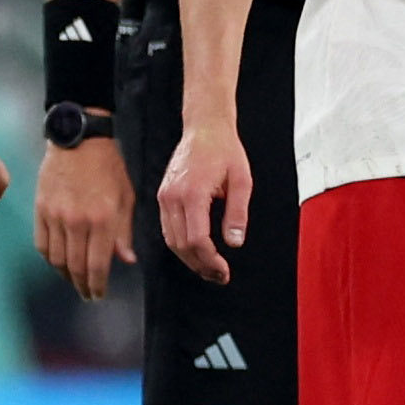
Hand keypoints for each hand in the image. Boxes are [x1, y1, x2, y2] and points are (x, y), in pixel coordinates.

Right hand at [34, 134, 137, 298]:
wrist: (78, 141)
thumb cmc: (109, 168)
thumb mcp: (127, 198)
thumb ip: (124, 232)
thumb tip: (126, 260)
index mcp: (103, 219)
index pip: (97, 265)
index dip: (97, 285)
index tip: (98, 295)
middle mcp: (77, 222)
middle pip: (75, 267)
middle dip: (82, 286)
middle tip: (87, 295)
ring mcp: (55, 217)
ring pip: (56, 260)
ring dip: (65, 275)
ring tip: (74, 281)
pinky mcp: (40, 210)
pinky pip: (42, 244)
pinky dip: (50, 259)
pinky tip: (59, 263)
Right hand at [156, 120, 249, 283]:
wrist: (205, 128)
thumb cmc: (225, 150)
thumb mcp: (242, 181)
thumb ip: (238, 213)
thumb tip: (234, 242)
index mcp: (192, 193)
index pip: (196, 239)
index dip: (209, 260)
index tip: (223, 270)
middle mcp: (172, 197)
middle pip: (181, 244)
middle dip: (200, 265)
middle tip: (219, 276)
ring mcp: (164, 196)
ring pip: (171, 240)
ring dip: (189, 259)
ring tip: (209, 269)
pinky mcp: (163, 196)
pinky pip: (168, 228)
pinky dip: (181, 245)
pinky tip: (196, 252)